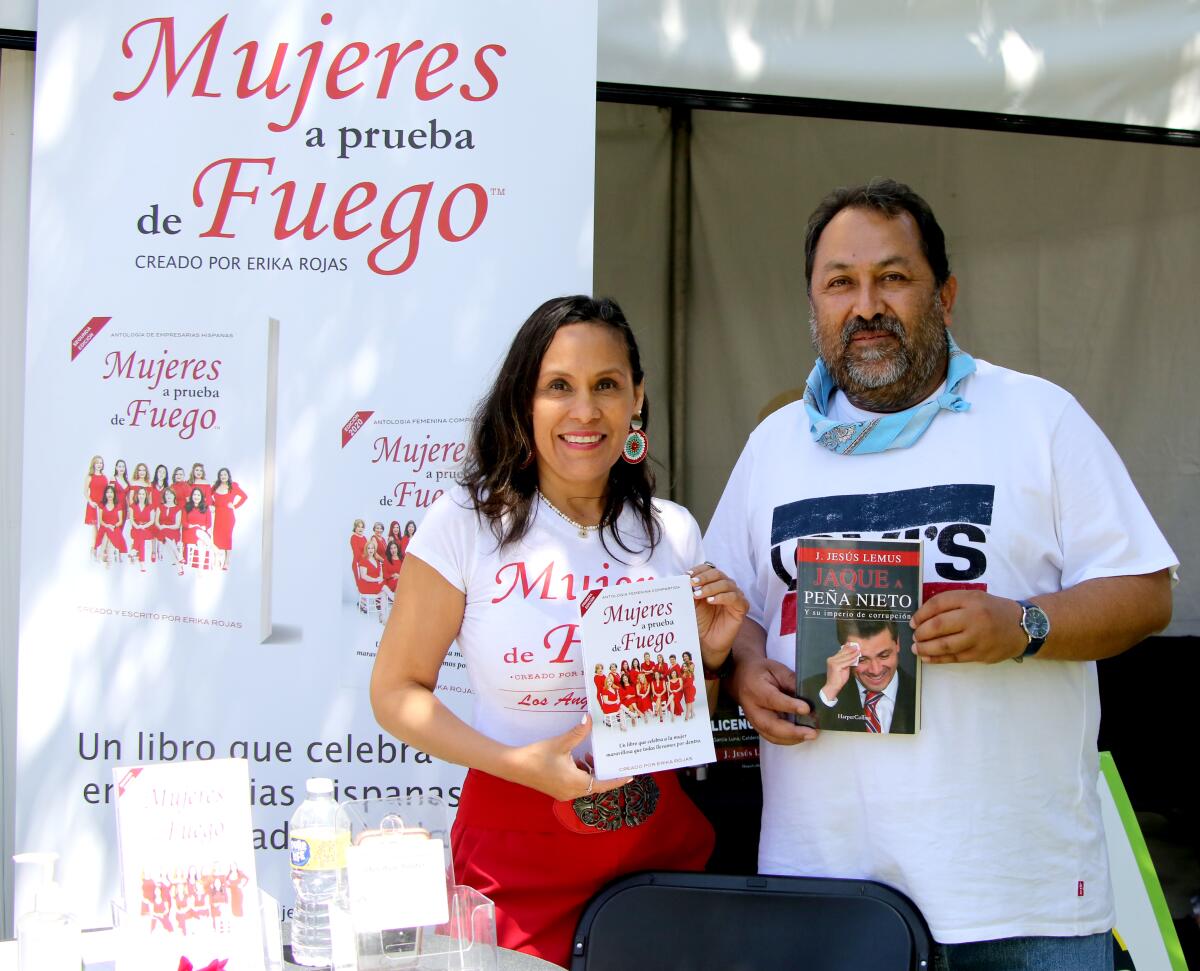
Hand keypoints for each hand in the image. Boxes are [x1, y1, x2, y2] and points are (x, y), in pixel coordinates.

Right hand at [509, 715, 630, 800]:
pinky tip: (576, 759)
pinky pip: (576, 784)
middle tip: (610, 758)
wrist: (513, 766)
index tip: (630, 776)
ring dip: (590, 771)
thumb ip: (578, 732)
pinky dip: (580, 773)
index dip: (617, 780)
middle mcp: (572, 792)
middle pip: (595, 784)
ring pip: (585, 784)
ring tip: (590, 755)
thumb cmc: (536, 756)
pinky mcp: (557, 790)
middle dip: (602, 771)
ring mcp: (563, 793)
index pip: (603, 784)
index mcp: (576, 783)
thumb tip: (590, 719)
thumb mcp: (560, 743)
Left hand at [689, 562, 748, 670]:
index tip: (687, 575)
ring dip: (710, 587)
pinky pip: (734, 597)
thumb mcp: (692, 602)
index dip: (699, 570)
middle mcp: (726, 586)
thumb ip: (690, 590)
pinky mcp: (742, 607)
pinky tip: (711, 601)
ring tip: (698, 595)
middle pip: (718, 574)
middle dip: (704, 577)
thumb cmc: (700, 620)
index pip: (709, 569)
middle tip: (692, 583)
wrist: (707, 641)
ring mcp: (735, 596)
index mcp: (714, 582)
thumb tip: (684, 578)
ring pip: (726, 584)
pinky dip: (722, 597)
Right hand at [728, 652, 817, 745]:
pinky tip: (801, 735)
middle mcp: (752, 708)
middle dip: (793, 732)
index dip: (790, 706)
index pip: (772, 699)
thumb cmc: (760, 672)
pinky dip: (789, 740)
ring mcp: (753, 720)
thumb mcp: (776, 669)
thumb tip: (809, 695)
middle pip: (770, 725)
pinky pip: (773, 738)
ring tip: (810, 734)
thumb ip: (791, 681)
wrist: (740, 678)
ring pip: (772, 736)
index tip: (807, 709)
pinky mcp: (758, 728)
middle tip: (812, 733)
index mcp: (756, 688)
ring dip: (793, 738)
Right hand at [822, 642, 860, 699]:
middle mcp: (831, 659)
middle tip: (857, 646)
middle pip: (842, 653)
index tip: (853, 644)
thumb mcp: (843, 668)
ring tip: (858, 651)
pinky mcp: (835, 666)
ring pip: (845, 657)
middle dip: (850, 649)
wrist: (833, 686)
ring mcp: (832, 662)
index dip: (847, 648)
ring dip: (852, 654)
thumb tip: (852, 656)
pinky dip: (852, 660)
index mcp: (831, 659)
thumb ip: (846, 662)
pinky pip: (846, 662)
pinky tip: (856, 658)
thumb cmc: (838, 679)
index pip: (840, 652)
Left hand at [911, 590, 1025, 663]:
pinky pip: (954, 658)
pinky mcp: (980, 654)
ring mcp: (978, 638)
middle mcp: (974, 617)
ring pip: (944, 645)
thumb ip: (952, 603)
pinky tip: (927, 658)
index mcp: (970, 599)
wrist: (1022, 627)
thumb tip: (923, 616)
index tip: (913, 621)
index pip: (938, 604)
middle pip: (938, 625)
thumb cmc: (993, 610)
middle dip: (921, 632)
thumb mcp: (974, 598)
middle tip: (914, 636)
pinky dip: (937, 659)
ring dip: (925, 648)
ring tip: (916, 648)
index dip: (921, 613)